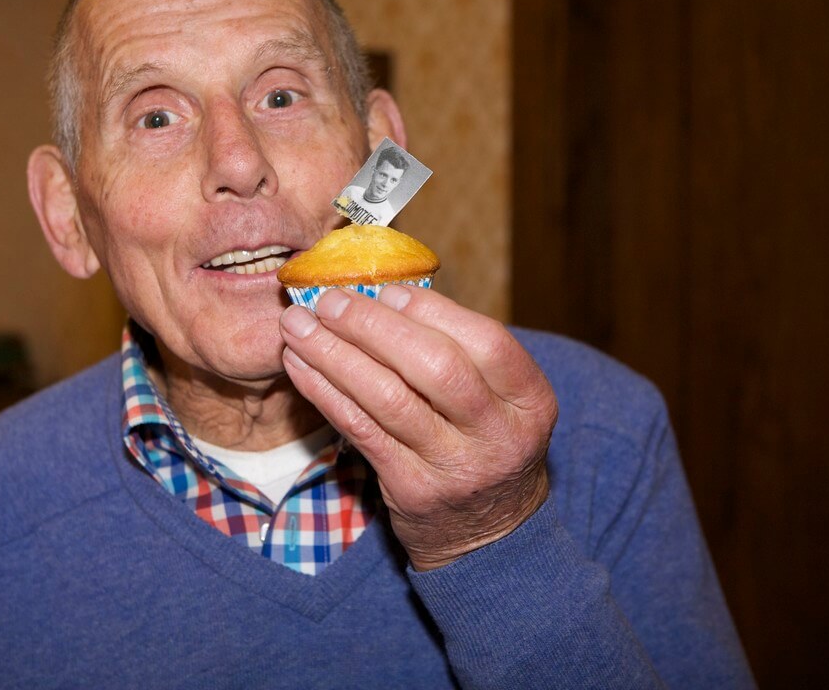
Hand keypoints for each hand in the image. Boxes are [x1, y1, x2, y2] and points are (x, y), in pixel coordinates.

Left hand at [279, 284, 557, 570]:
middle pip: (435, 367)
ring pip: (388, 398)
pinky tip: (301, 366)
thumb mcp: (499, 403)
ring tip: (298, 326)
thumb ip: (458, 353)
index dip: (431, 310)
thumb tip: (379, 295)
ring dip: (334, 355)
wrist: (490, 538)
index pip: (487, 341)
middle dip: (372, 326)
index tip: (384, 290)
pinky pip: (360, 430)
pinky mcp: (412, 491)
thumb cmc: (483, 446)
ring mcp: (456, 468)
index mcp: (530, 401)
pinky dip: (325, 391)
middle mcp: (499, 435)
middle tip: (328, 301)